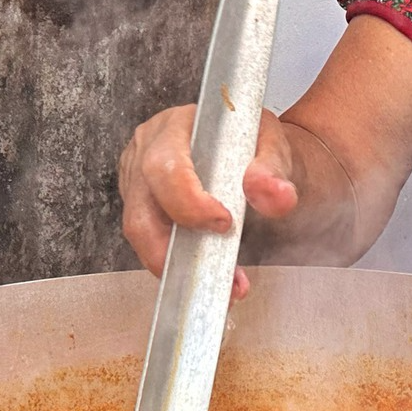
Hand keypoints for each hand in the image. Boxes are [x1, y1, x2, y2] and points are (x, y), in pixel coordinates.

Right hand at [117, 105, 299, 297]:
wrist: (252, 156)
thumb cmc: (254, 145)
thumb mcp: (272, 146)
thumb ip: (274, 169)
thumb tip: (274, 195)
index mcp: (175, 127)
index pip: (165, 166)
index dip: (187, 202)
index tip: (224, 223)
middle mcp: (147, 151)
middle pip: (140, 209)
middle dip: (175, 248)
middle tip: (221, 270)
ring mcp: (137, 179)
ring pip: (139, 232)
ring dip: (179, 265)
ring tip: (225, 283)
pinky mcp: (140, 204)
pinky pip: (148, 241)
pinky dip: (179, 263)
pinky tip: (212, 275)